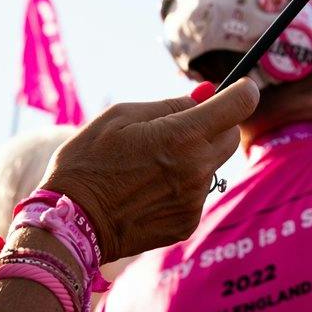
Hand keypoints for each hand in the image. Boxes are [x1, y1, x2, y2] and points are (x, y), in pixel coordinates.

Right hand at [40, 79, 259, 260]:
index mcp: (183, 136)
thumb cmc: (88, 160)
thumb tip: (206, 94)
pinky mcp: (187, 223)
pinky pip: (197, 194)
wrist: (69, 222)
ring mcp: (194, 200)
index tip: (237, 88)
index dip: (242, 92)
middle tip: (180, 128)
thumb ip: (170, 104)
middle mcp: (197, 169)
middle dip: (215, 126)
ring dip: (194, 159)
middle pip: (231, 136)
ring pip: (212, 166)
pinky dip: (182, 187)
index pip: (241, 104)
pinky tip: (149, 190)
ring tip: (151, 165)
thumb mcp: (121, 116)